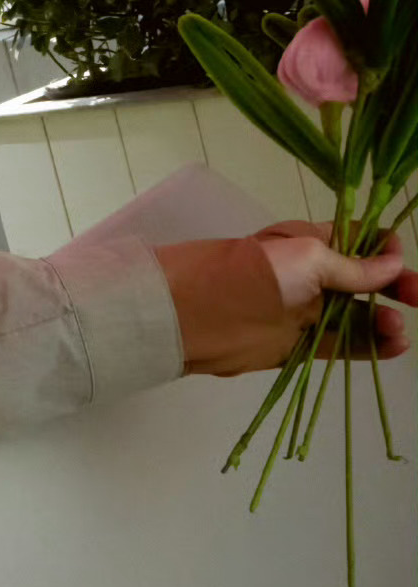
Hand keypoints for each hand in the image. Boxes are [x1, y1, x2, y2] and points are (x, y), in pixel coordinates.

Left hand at [157, 222, 415, 376]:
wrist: (191, 316)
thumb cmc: (249, 275)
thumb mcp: (307, 258)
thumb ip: (351, 266)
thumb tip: (393, 262)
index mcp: (309, 243)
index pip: (359, 241)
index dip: (385, 249)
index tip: (400, 259)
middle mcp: (310, 276)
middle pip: (366, 281)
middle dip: (396, 287)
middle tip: (417, 297)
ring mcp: (305, 312)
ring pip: (358, 316)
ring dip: (385, 321)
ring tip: (399, 330)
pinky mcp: (298, 345)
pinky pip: (343, 344)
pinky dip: (370, 345)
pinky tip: (394, 345)